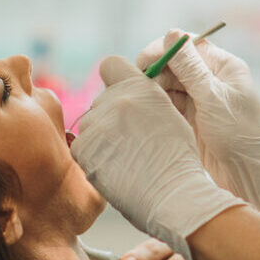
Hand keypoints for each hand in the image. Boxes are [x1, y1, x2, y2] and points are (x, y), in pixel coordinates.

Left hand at [73, 56, 243, 259]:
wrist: (172, 194)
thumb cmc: (177, 159)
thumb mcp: (169, 114)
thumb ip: (144, 99)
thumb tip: (128, 96)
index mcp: (139, 87)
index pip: (110, 64)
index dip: (114, 79)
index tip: (121, 97)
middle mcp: (114, 100)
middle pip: (100, 102)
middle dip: (110, 117)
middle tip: (131, 142)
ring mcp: (97, 125)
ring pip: (90, 126)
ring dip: (101, 140)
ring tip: (126, 160)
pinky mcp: (84, 149)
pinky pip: (82, 147)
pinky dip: (94, 158)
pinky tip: (115, 170)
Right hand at [138, 33, 259, 217]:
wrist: (251, 175)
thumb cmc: (240, 134)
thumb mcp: (213, 97)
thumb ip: (190, 68)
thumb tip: (171, 33)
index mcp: (223, 67)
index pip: (188, 46)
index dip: (163, 50)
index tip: (142, 61)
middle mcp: (212, 80)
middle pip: (175, 65)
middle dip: (155, 72)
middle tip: (137, 87)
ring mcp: (201, 100)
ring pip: (169, 86)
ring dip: (154, 90)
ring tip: (140, 101)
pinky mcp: (192, 120)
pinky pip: (170, 105)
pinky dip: (158, 106)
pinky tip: (146, 112)